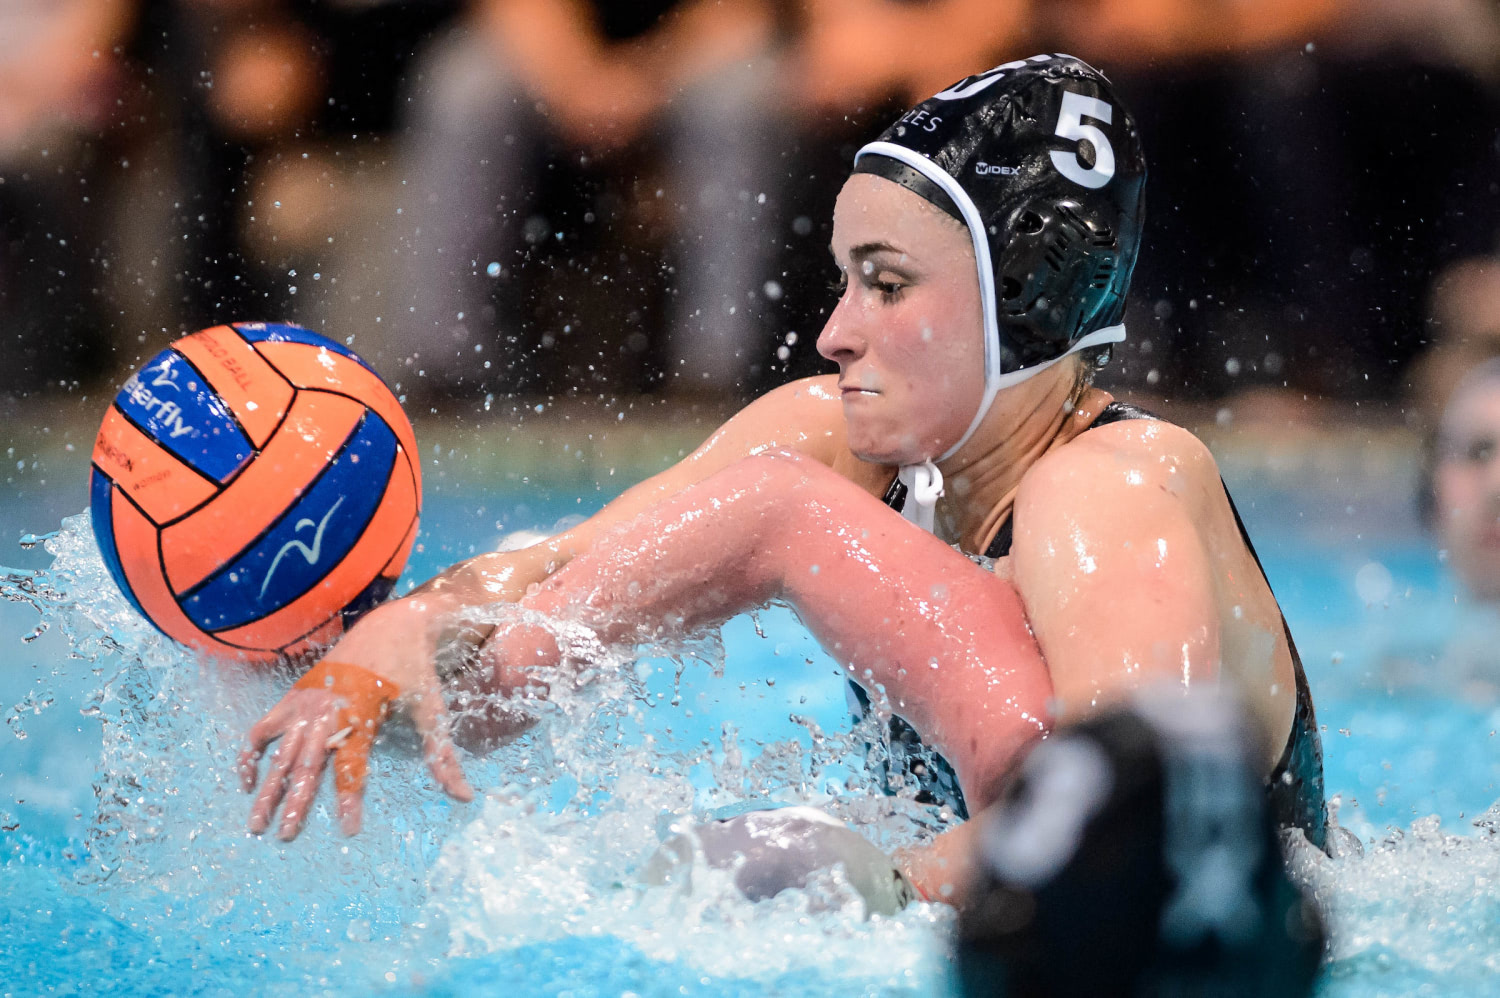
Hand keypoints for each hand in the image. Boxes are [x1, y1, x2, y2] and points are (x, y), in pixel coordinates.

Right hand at [238, 659, 473, 839]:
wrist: (392, 624)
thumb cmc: (415, 671)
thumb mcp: (433, 711)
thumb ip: (442, 757)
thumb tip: (463, 796)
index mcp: (361, 712)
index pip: (353, 764)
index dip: (349, 798)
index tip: (348, 830)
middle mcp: (327, 708)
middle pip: (307, 762)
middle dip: (295, 802)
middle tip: (285, 837)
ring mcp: (305, 702)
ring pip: (280, 752)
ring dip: (267, 789)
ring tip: (255, 825)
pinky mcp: (294, 696)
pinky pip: (262, 728)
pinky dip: (250, 754)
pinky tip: (248, 783)